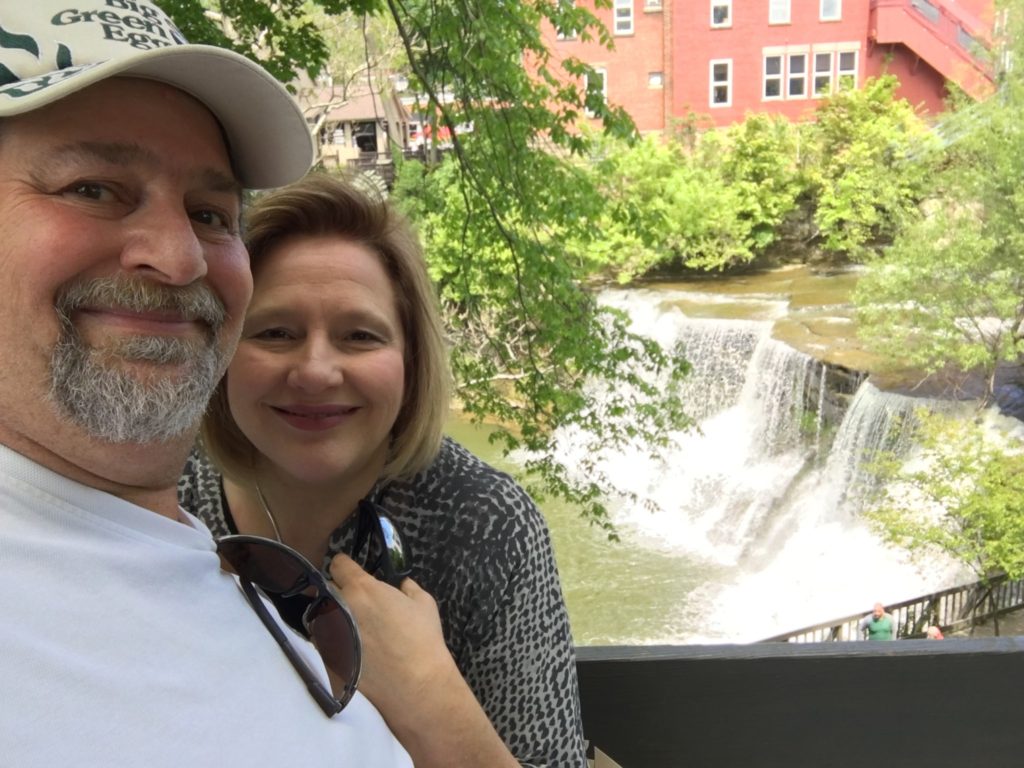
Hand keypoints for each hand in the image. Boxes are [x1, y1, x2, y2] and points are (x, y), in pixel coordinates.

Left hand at [328, 554, 518, 767]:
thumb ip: (409, 588)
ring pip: (322, 615)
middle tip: (355, 602)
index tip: (350, 571)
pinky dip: (331, 640)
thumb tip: (403, 584)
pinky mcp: (328, 657)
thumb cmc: (422, 639)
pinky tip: (349, 647)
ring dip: (332, 616)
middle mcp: (340, 606)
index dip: (345, 565)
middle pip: (327, 588)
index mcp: (362, 588)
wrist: (415, 684)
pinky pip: (322, 641)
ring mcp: (331, 633)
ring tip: (351, 627)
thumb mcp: (424, 604)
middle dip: (338, 591)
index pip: (338, 564)